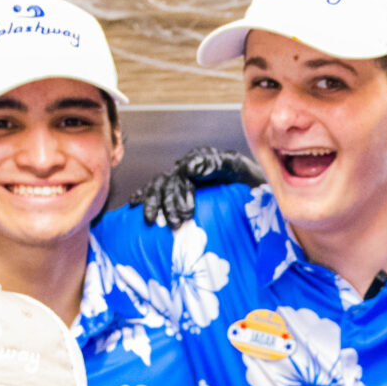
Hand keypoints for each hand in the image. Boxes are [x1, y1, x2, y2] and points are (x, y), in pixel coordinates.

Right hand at [135, 146, 264, 227]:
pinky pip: (155, 192)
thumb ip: (219, 163)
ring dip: (153, 204)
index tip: (187, 213)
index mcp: (202, 161)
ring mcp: (180, 179)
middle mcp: (188, 168)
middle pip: (169, 183)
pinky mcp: (176, 191)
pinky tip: (134, 207)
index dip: (182, 194)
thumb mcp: (240, 169)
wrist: (253, 188)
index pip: (184, 175)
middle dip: (169, 204)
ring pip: (158, 187)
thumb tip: (189, 167)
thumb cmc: (249, 181)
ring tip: (152, 221)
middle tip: (176, 224)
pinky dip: (143, 197)